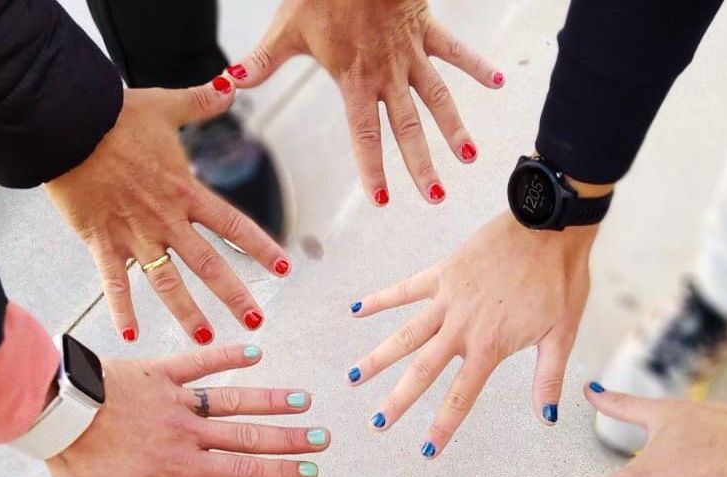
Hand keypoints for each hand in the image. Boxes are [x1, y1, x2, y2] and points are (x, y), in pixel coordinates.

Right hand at [45, 84, 288, 344]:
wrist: (69, 125)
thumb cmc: (114, 115)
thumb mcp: (165, 105)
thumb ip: (201, 102)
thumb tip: (232, 84)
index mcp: (186, 191)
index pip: (233, 225)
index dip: (260, 247)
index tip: (283, 269)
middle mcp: (166, 220)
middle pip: (208, 264)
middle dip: (234, 295)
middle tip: (256, 321)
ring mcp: (134, 234)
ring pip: (167, 283)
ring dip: (188, 313)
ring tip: (207, 340)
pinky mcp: (102, 241)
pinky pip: (113, 283)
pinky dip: (121, 311)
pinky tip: (128, 338)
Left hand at [47, 344, 323, 476]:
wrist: (55, 411)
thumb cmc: (80, 461)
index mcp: (180, 465)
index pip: (241, 471)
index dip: (279, 473)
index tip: (310, 471)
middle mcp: (187, 431)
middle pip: (248, 436)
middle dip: (289, 438)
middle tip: (323, 437)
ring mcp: (175, 398)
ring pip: (232, 400)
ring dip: (269, 400)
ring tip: (303, 400)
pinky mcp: (160, 371)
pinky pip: (199, 361)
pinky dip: (227, 355)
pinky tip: (254, 351)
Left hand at [228, 0, 500, 203]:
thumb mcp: (286, 26)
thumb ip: (261, 60)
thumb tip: (228, 83)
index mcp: (354, 79)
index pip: (364, 134)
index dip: (372, 169)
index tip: (382, 200)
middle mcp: (387, 73)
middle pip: (407, 127)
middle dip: (420, 164)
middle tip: (434, 196)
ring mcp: (411, 52)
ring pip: (437, 98)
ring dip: (454, 128)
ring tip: (470, 157)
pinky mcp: (425, 28)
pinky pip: (455, 51)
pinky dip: (477, 66)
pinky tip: (498, 83)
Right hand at [349, 212, 593, 456]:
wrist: (551, 226)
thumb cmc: (561, 280)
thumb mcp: (562, 334)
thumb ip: (546, 378)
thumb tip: (546, 418)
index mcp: (490, 346)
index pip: (461, 396)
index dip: (443, 426)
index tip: (426, 450)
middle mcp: (462, 327)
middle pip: (422, 371)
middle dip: (398, 400)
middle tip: (377, 423)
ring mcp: (448, 299)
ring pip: (405, 334)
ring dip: (379, 357)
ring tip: (354, 377)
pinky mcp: (444, 272)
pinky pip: (406, 288)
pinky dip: (381, 299)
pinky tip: (357, 310)